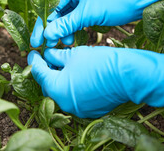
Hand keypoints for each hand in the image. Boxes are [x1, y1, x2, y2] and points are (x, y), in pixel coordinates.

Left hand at [27, 46, 163, 117]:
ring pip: (61, 92)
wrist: (129, 76)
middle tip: (47, 57)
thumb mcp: (75, 54)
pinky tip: (75, 74)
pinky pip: (74, 97)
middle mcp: (64, 103)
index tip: (34, 52)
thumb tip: (49, 54)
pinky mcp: (89, 110)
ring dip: (59, 79)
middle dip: (46, 71)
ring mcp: (77, 109)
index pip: (39, 73)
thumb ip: (57, 56)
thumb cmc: (100, 62)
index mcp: (57, 89)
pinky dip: (71, 86)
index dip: (35, 61)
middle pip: (49, 85)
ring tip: (62, 64)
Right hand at [31, 0, 163, 47]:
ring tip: (63, 44)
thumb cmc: (116, 0)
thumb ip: (66, 25)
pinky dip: (74, 28)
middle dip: (52, 29)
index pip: (51, 6)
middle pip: (57, 11)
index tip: (36, 42)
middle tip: (46, 46)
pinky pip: (77, 17)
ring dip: (64, 30)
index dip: (43, 25)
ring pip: (67, 16)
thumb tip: (47, 35)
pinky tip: (71, 39)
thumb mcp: (88, 14)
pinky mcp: (92, 5)